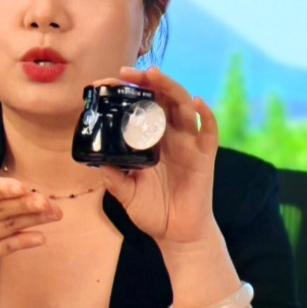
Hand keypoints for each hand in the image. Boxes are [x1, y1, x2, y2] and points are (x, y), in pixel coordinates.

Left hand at [100, 67, 220, 245]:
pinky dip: (207, 115)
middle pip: (162, 98)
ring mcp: (189, 143)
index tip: (108, 82)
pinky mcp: (205, 156)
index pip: (140, 106)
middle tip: (129, 73)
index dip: (127, 91)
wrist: (176, 234)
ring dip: (171, 88)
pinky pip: (210, 131)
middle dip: (148, 82)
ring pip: (184, 107)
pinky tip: (198, 103)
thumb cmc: (152, 211)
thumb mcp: (126, 194)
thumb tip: (96, 162)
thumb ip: (114, 179)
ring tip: (155, 76)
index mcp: (150, 139)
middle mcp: (170, 135)